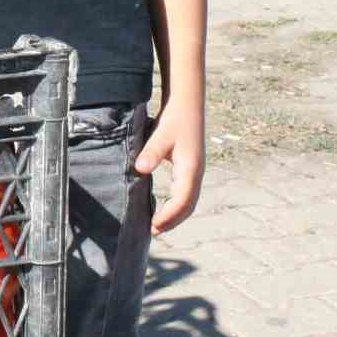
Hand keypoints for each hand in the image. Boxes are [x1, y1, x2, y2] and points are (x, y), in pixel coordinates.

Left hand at [134, 94, 204, 234]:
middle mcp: (196, 173)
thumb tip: (140, 169)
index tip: (154, 225)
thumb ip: (151, 152)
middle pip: (188, 205)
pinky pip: (186, 193)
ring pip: (189, 201)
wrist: (187, 105)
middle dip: (173, 220)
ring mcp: (194, 172)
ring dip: (175, 215)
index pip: (182, 200)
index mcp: (190, 168)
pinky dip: (176, 205)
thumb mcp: (161, 134)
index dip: (169, 215)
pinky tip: (163, 207)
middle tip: (154, 231)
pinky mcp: (190, 168)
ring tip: (157, 225)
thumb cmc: (174, 119)